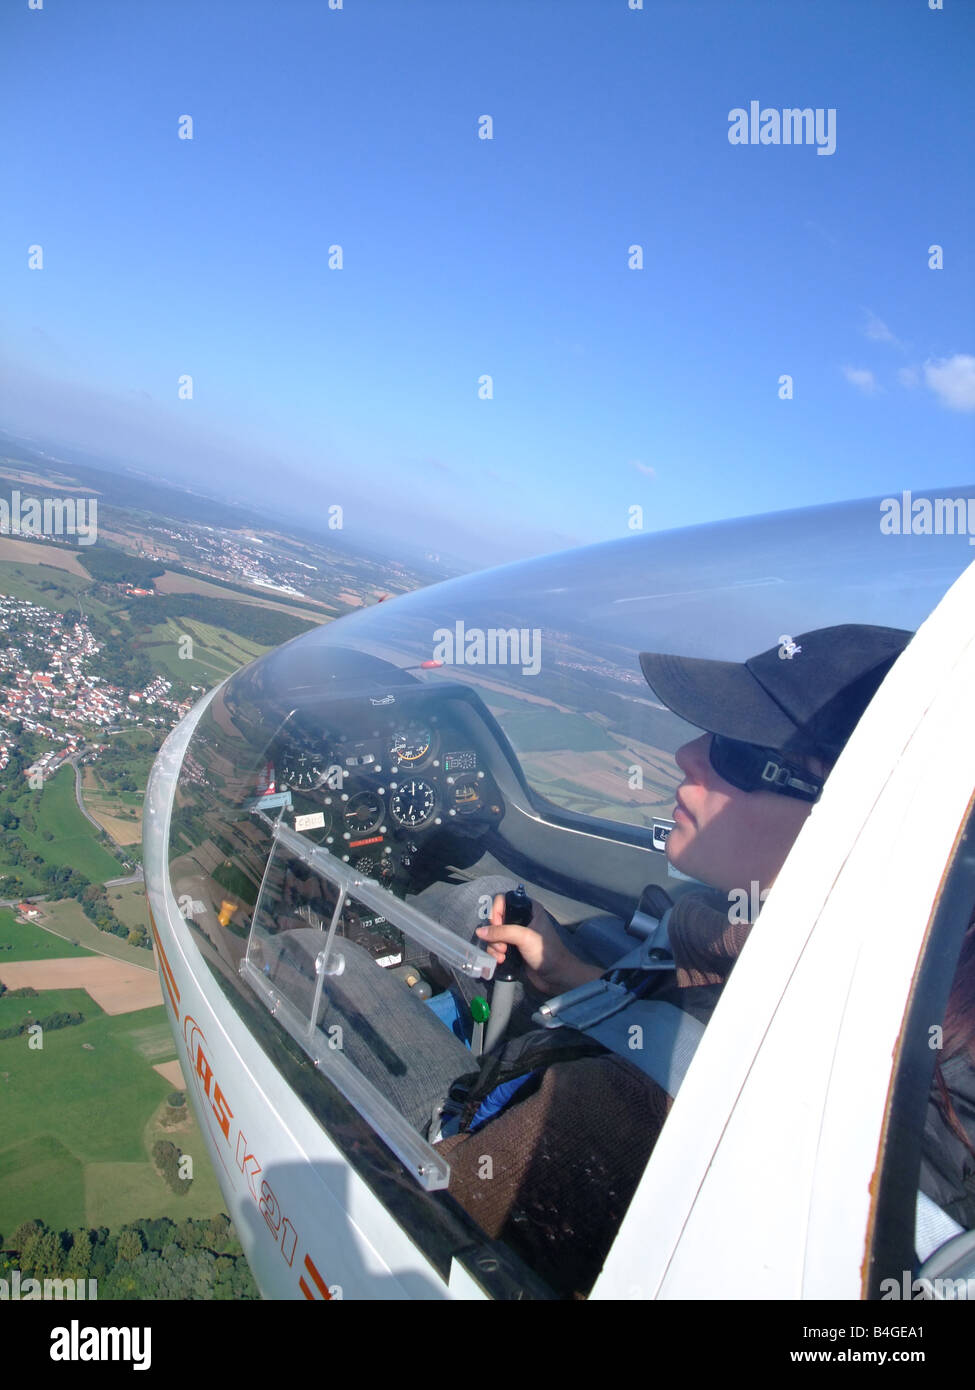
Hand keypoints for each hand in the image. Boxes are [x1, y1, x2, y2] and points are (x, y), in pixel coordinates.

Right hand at [475, 894, 601, 996]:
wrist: (555, 976)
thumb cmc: (545, 951)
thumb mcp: (524, 937)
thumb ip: (501, 932)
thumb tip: (479, 931)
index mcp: (528, 908)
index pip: (503, 901)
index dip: (496, 912)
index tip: (497, 926)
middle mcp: (521, 918)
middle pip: (496, 919)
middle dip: (494, 934)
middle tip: (502, 946)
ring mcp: (516, 934)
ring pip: (494, 934)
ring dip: (494, 946)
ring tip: (502, 956)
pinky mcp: (513, 948)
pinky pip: (496, 946)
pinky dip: (495, 953)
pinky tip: (501, 960)